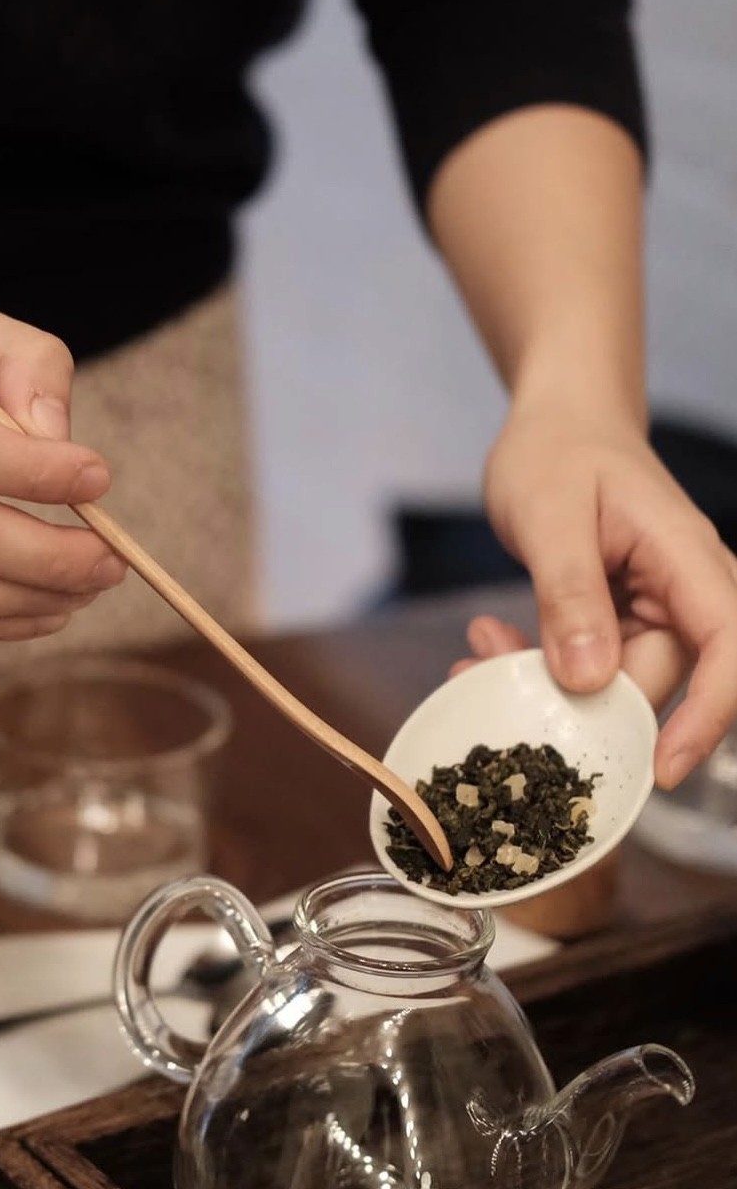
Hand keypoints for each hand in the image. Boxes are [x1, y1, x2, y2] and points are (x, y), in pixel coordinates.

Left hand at [474, 403, 736, 788]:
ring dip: (547, 683)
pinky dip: (539, 666)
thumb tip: (589, 680)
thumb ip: (570, 594)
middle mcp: (684, 591)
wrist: (556, 420)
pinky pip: (591, 665)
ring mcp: (655, 608)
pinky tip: (489, 644)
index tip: (661, 768)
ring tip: (478, 653)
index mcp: (687, 560)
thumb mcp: (549, 515)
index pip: (728, 649)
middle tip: (489, 675)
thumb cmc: (557, 449)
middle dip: (579, 700)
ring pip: (616, 680)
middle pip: (659, 680)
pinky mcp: (622, 619)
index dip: (708, 718)